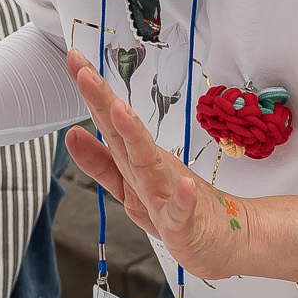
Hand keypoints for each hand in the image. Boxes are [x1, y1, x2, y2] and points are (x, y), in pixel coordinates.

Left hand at [63, 49, 266, 283]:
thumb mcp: (128, 188)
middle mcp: (150, 171)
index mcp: (134, 161)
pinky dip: (183, 198)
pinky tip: (184, 185)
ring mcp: (168, 195)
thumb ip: (100, 163)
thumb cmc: (175, 208)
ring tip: (120, 110)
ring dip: (134, 136)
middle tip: (85, 70)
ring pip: (148, 164)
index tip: (74, 58)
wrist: (224, 240)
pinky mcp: (185, 224)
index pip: (107, 123)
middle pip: (123, 134)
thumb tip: (72, 133)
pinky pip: (182, 210)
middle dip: (103, 102)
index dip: (90, 93)